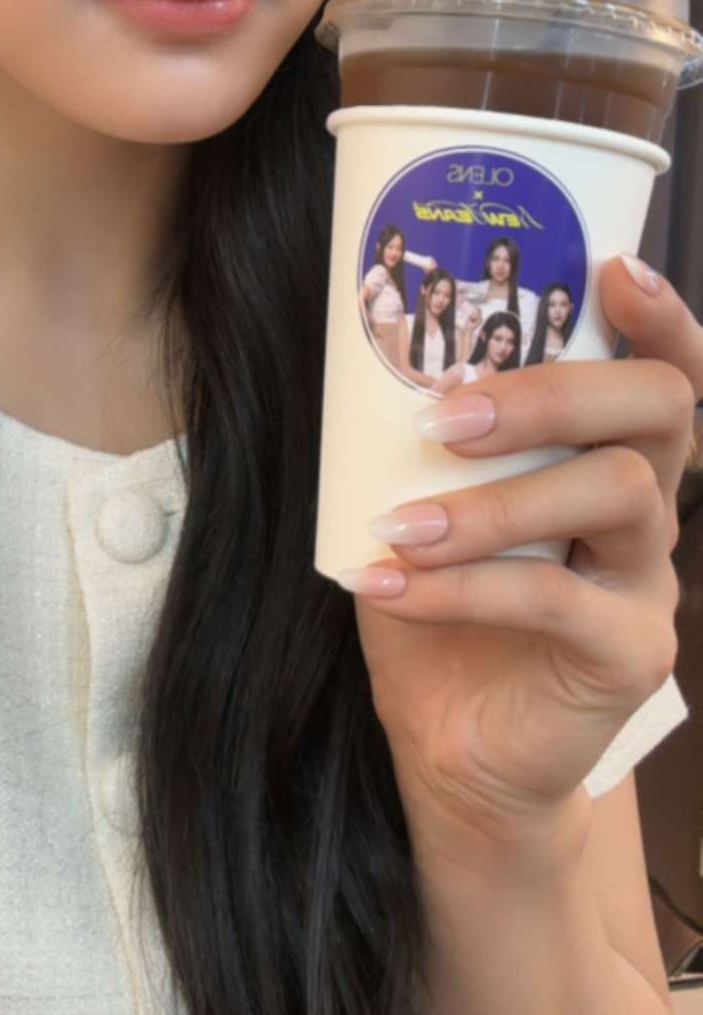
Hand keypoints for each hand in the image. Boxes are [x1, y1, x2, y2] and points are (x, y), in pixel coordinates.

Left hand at [343, 256, 702, 853]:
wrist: (452, 746)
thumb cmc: (440, 606)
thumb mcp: (419, 504)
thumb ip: (414, 441)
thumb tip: (349, 348)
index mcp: (608, 453)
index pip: (665, 370)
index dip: (662, 317)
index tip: (617, 267)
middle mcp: (647, 505)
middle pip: (658, 411)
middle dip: (553, 393)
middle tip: (445, 414)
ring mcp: (648, 579)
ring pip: (617, 494)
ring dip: (495, 500)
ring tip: (399, 523)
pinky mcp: (630, 653)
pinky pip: (556, 600)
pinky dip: (460, 587)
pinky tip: (386, 583)